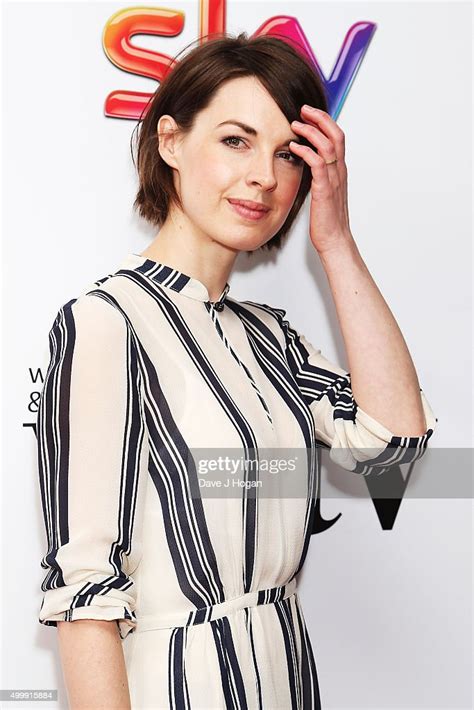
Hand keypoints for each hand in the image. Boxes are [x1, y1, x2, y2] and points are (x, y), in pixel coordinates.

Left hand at [290, 105, 353, 254]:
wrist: (334, 240)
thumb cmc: (327, 220)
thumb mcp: (323, 192)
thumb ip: (319, 176)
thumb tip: (307, 164)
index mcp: (339, 171)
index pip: (336, 137)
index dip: (325, 122)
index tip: (309, 114)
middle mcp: (339, 172)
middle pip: (336, 134)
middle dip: (320, 118)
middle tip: (304, 109)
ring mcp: (333, 180)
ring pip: (328, 145)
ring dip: (311, 130)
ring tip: (296, 123)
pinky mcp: (324, 190)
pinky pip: (318, 163)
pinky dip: (306, 151)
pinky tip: (295, 146)